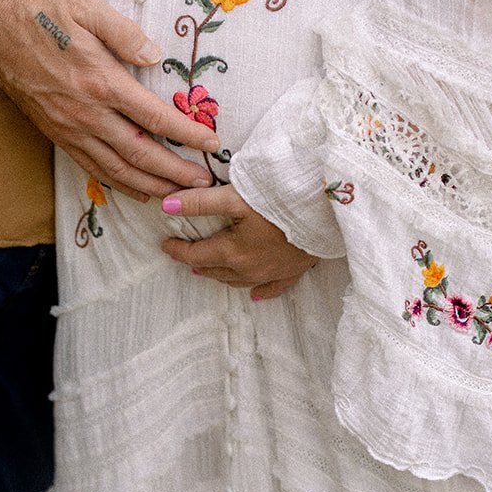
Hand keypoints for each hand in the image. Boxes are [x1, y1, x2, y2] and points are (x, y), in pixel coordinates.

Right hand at [0, 0, 216, 199]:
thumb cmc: (42, 15)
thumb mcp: (87, 8)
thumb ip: (125, 32)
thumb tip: (155, 55)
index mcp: (102, 82)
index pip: (154, 117)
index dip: (187, 133)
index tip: (212, 142)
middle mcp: (88, 114)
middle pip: (141, 154)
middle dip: (176, 172)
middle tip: (204, 183)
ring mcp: (72, 129)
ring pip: (119, 169)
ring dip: (152, 186)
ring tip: (179, 194)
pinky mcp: (59, 136)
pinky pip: (94, 168)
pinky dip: (120, 184)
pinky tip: (139, 191)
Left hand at [159, 185, 316, 300]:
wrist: (326, 211)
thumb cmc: (280, 200)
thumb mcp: (235, 197)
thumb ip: (199, 202)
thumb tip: (166, 205)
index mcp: (232, 252)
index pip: (196, 255)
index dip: (178, 250)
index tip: (166, 245)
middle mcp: (249, 269)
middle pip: (215, 270)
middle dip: (197, 262)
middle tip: (186, 256)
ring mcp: (272, 274)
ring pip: (238, 281)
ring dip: (221, 275)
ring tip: (209, 269)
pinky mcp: (293, 271)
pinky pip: (272, 289)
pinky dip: (259, 292)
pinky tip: (254, 294)